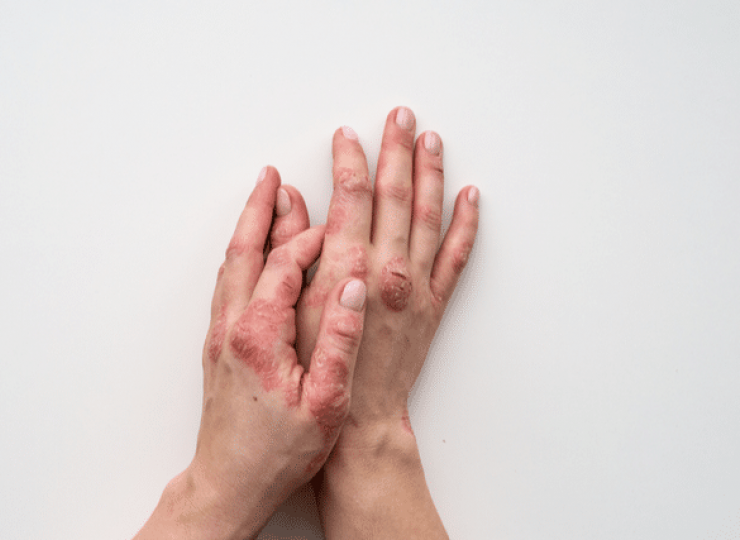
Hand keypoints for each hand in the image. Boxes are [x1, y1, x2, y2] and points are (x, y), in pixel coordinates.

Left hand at [134, 168, 366, 539]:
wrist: (228, 482)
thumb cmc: (278, 451)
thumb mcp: (325, 403)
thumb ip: (340, 341)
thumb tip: (355, 289)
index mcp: (260, 334)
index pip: (284, 265)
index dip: (308, 238)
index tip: (330, 222)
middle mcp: (233, 326)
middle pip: (246, 251)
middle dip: (261, 210)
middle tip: (271, 177)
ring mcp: (220, 334)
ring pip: (232, 266)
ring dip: (248, 229)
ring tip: (262, 202)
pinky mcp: (218, 346)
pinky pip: (228, 285)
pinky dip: (240, 257)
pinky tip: (249, 254)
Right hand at [296, 107, 479, 538]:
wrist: (362, 418)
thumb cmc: (322, 367)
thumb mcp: (295, 307)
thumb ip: (297, 251)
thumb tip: (294, 204)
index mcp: (352, 267)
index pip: (354, 198)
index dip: (351, 162)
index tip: (348, 136)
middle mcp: (390, 269)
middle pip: (397, 195)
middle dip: (397, 150)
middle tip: (400, 117)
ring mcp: (418, 285)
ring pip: (431, 215)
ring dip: (432, 173)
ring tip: (432, 139)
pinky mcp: (435, 303)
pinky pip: (459, 255)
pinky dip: (467, 223)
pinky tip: (471, 197)